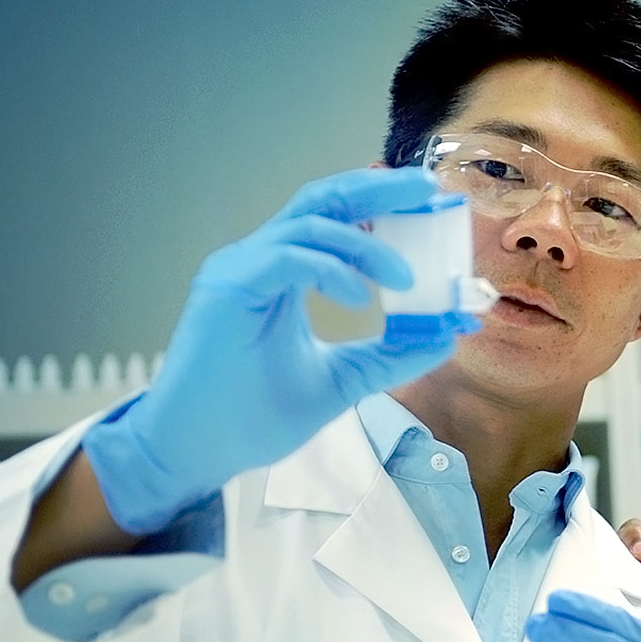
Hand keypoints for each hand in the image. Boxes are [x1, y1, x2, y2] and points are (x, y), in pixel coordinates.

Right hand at [82, 167, 473, 534]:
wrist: (195, 453)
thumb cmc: (253, 416)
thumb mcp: (341, 381)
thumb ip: (388, 356)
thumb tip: (445, 337)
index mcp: (284, 272)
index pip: (338, 217)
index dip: (383, 202)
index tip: (430, 203)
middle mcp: (260, 259)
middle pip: (324, 200)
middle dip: (380, 188)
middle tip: (427, 189)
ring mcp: (239, 269)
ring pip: (310, 223)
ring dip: (365, 244)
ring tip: (405, 279)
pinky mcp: (225, 288)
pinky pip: (287, 258)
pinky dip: (330, 270)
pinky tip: (361, 298)